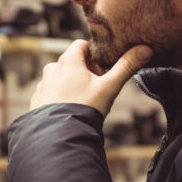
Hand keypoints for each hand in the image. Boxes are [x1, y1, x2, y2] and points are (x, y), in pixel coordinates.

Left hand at [30, 40, 152, 115]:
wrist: (62, 136)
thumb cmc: (86, 108)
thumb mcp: (110, 86)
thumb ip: (126, 66)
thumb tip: (145, 49)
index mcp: (68, 61)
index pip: (80, 45)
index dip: (93, 55)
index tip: (101, 69)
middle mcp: (51, 70)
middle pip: (71, 62)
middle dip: (84, 71)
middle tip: (95, 88)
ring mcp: (42, 85)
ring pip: (59, 78)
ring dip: (70, 84)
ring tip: (82, 102)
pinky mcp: (37, 101)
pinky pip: (49, 93)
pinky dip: (59, 98)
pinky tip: (69, 111)